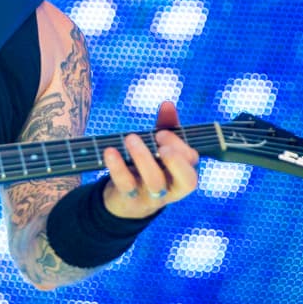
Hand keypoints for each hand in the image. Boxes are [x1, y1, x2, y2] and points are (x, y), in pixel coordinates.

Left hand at [101, 100, 199, 218]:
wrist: (127, 200)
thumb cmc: (150, 167)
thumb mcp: (159, 147)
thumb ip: (166, 126)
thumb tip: (167, 104)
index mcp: (184, 173)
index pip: (192, 161)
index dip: (179, 145)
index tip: (160, 132)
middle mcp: (173, 187)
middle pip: (186, 179)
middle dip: (175, 158)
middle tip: (157, 137)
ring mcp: (152, 196)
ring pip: (155, 182)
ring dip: (143, 157)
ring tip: (130, 138)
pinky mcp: (130, 199)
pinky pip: (126, 185)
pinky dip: (117, 167)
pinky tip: (110, 151)